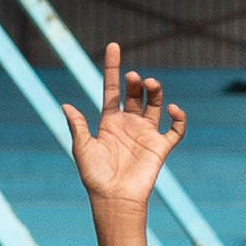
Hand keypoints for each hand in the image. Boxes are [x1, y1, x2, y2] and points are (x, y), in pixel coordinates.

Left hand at [62, 42, 184, 207]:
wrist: (113, 199)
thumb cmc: (94, 176)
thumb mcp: (82, 149)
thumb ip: (78, 126)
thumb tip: (65, 105)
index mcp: (109, 121)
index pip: (112, 88)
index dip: (113, 68)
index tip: (113, 46)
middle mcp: (128, 124)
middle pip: (135, 94)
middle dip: (135, 82)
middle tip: (135, 78)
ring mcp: (145, 134)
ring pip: (155, 105)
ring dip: (156, 92)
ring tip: (151, 84)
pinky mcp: (160, 147)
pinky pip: (175, 130)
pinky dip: (179, 118)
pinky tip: (174, 110)